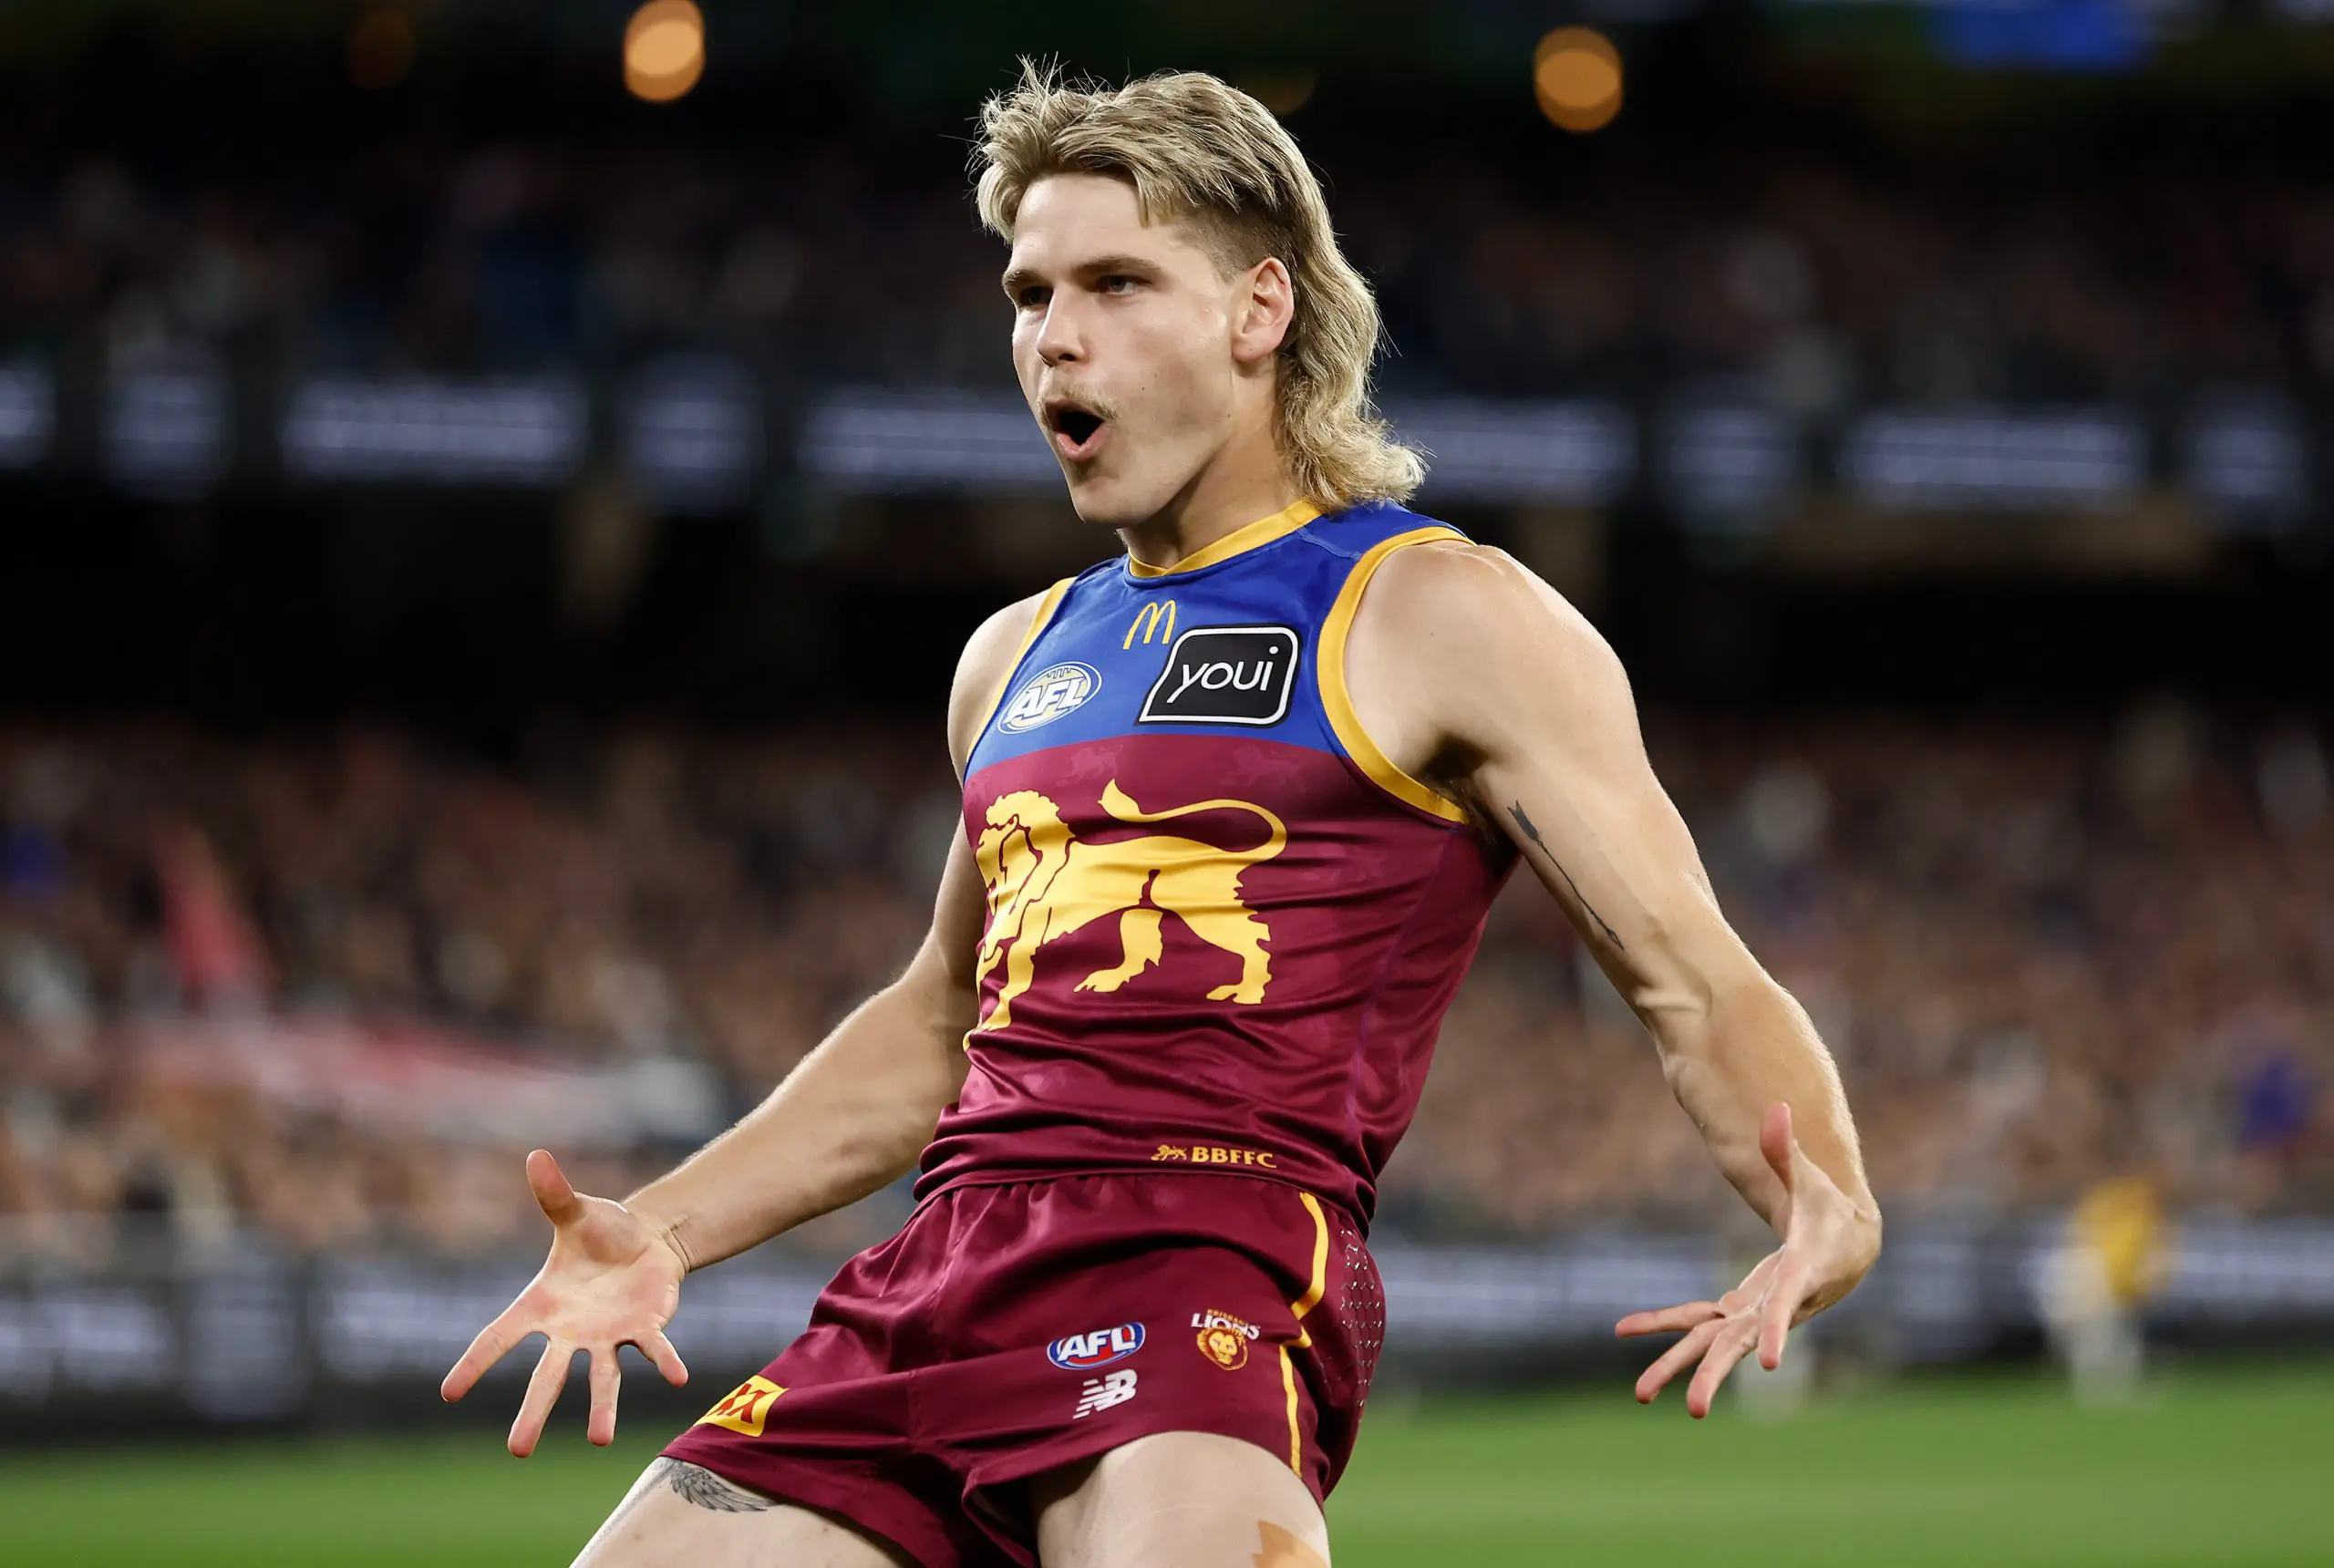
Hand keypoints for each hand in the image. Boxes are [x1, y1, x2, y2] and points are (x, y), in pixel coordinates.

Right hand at [440, 1149, 691, 1455]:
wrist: (646, 1239)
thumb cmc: (600, 1231)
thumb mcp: (576, 1211)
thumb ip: (555, 1194)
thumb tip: (537, 1155)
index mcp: (541, 1305)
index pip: (499, 1337)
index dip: (474, 1363)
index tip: (448, 1393)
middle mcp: (570, 1332)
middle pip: (547, 1377)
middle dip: (533, 1412)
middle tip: (518, 1451)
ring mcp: (607, 1336)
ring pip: (602, 1379)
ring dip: (602, 1408)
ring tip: (600, 1441)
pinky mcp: (645, 1328)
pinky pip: (653, 1349)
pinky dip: (664, 1362)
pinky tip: (678, 1378)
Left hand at [1616, 1102, 1880, 1417]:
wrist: (1848, 1246)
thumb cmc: (1829, 1209)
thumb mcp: (1810, 1179)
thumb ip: (1786, 1150)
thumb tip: (1775, 1108)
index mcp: (1797, 1277)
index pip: (1785, 1308)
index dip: (1778, 1332)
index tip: (1772, 1364)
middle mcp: (1773, 1307)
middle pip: (1741, 1345)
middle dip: (1715, 1374)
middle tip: (1692, 1408)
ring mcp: (1754, 1312)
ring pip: (1712, 1345)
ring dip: (1676, 1365)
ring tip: (1638, 1393)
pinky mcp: (1739, 1309)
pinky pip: (1697, 1320)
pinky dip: (1665, 1323)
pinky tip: (1625, 1329)